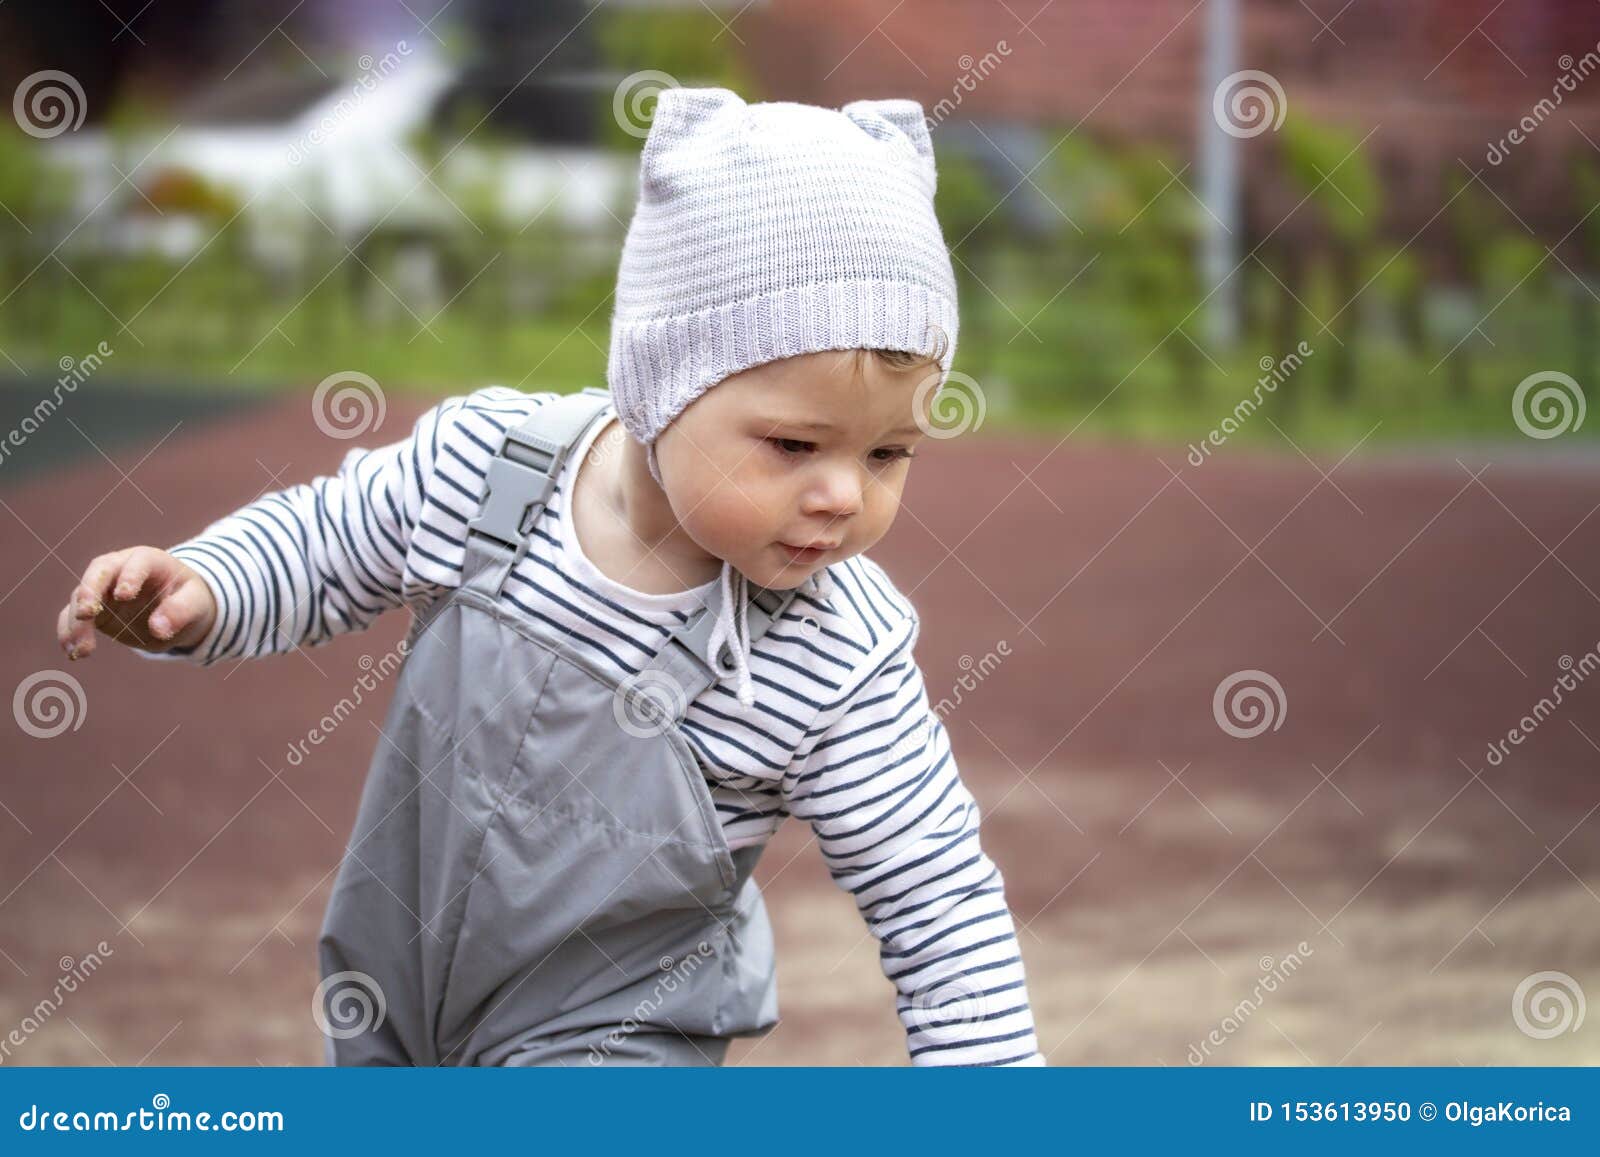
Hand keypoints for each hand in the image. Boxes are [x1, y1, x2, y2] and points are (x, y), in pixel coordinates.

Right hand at [57, 546, 216, 659]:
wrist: (178, 609)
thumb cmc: (189, 598)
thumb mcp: (195, 603)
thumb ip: (181, 611)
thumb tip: (159, 629)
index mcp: (148, 560)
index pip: (136, 562)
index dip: (129, 576)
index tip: (124, 596)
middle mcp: (119, 569)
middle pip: (98, 573)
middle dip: (89, 592)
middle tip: (85, 614)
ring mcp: (102, 589)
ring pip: (80, 598)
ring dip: (76, 623)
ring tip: (81, 650)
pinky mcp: (93, 611)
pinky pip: (73, 618)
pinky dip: (69, 633)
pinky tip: (73, 653)